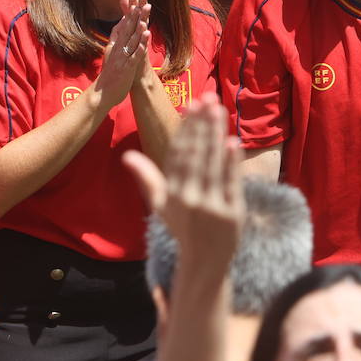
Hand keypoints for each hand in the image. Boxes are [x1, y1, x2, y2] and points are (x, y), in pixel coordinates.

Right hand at [91, 0, 150, 108]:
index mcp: (113, 47)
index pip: (121, 27)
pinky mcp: (126, 67)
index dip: (128, 15)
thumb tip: (118, 32)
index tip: (133, 2)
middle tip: (141, 2)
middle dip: (135, 15)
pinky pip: (135, 53)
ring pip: (131, 38)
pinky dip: (141, 43)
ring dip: (139, 24)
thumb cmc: (108, 77)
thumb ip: (115, 44)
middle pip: (127, 29)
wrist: (101, 95)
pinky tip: (146, 34)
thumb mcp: (111, 57)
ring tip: (145, 13)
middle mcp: (117, 49)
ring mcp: (121, 58)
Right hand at [124, 99, 242, 270]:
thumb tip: (127, 156)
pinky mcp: (233, 213)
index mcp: (171, 194)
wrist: (204, 262)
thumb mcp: (160, 206)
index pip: (178, 155)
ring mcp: (211, 206)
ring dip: (215, 135)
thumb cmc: (183, 228)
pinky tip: (233, 141)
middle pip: (196, 154)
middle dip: (201, 125)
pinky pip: (231, 183)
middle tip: (208, 98)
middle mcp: (189, 198)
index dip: (185, 129)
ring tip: (219, 110)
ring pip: (213, 164)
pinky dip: (232, 162)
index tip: (190, 106)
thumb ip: (147, 178)